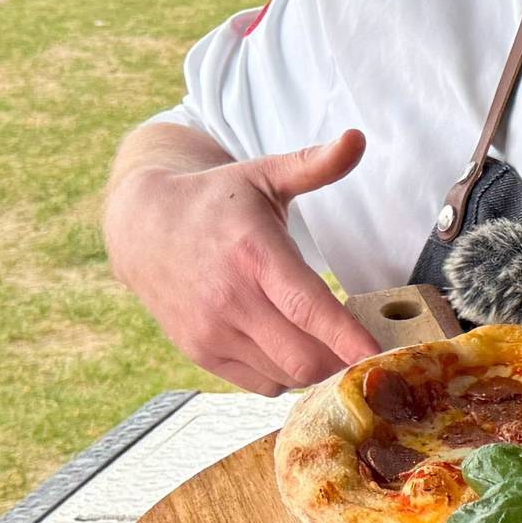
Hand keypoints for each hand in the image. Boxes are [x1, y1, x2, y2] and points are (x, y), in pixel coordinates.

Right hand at [105, 126, 382, 393]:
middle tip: (363, 344)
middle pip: (304, 356)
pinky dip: (286, 373)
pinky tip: (288, 344)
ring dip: (317, 366)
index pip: (306, 307)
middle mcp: (229, 299)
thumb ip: (313, 164)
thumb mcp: (262, 175)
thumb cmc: (215, 200)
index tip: (379, 356)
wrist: (141, 227)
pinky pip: (263, 384)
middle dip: (342, 359)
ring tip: (325, 339)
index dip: (346, 336)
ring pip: (287, 375)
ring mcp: (212, 331)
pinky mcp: (201, 353)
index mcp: (253, 253)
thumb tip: (357, 138)